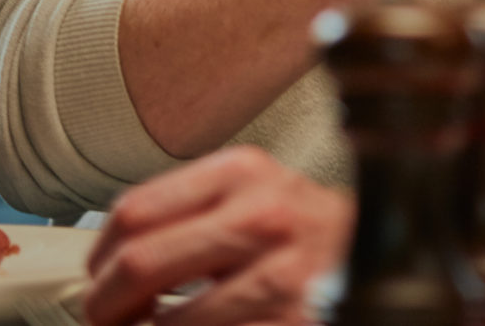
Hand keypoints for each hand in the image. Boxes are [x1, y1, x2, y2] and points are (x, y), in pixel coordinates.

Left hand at [83, 147, 347, 325]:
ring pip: (168, 323)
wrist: (385, 255)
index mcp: (242, 174)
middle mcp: (263, 217)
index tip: (98, 281)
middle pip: (139, 264)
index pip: (133, 212)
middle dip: (105, 307)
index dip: (99, 259)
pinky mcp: (291, 322)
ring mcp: (281, 276)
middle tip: (107, 321)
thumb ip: (193, 208)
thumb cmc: (306, 232)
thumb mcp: (254, 194)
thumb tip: (111, 255)